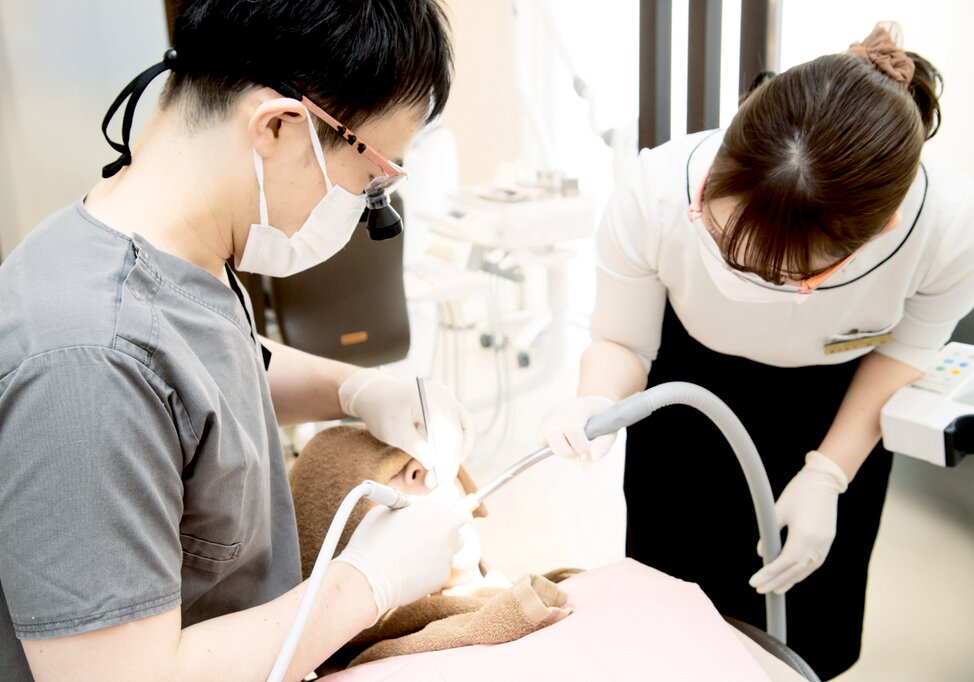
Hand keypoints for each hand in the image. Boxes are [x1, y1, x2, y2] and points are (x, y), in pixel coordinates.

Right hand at [335, 485, 468, 617]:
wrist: (368, 579)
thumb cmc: (372, 540)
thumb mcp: (388, 508)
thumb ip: (412, 504)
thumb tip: (419, 505)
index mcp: (434, 507)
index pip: (451, 494)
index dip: (442, 499)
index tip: (436, 505)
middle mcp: (447, 529)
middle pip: (458, 521)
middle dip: (445, 524)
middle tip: (425, 530)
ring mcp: (448, 554)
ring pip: (452, 546)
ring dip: (441, 545)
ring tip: (414, 551)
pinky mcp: (443, 576)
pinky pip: (441, 566)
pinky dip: (431, 566)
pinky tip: (410, 569)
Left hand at [340, 369, 473, 486]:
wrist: (377, 394)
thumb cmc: (383, 411)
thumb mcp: (394, 430)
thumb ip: (414, 445)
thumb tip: (432, 463)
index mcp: (432, 400)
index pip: (448, 434)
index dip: (445, 460)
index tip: (436, 481)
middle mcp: (445, 398)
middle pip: (458, 434)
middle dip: (449, 462)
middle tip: (437, 483)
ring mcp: (449, 401)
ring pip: (465, 430)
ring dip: (457, 454)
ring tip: (443, 474)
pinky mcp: (448, 407)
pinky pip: (462, 426)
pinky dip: (457, 444)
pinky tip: (447, 459)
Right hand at [538, 396, 616, 461]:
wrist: (593, 406)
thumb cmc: (603, 420)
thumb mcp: (610, 430)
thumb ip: (604, 445)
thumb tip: (593, 457)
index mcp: (579, 407)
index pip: (573, 430)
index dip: (582, 446)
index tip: (590, 450)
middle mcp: (560, 410)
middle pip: (554, 435)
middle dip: (568, 452)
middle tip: (580, 452)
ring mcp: (549, 416)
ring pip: (543, 441)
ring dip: (559, 452)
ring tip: (572, 448)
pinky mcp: (543, 423)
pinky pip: (541, 443)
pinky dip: (551, 449)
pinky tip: (565, 445)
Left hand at [749, 450, 848, 594]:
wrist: (824, 481)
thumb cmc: (798, 492)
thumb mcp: (778, 510)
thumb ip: (769, 534)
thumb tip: (761, 554)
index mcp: (803, 535)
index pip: (783, 562)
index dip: (769, 574)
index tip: (755, 581)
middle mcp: (816, 544)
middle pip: (794, 570)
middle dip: (776, 582)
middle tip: (760, 590)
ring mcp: (824, 544)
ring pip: (806, 570)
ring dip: (790, 581)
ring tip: (775, 589)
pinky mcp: (827, 541)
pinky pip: (814, 564)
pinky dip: (802, 573)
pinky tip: (792, 577)